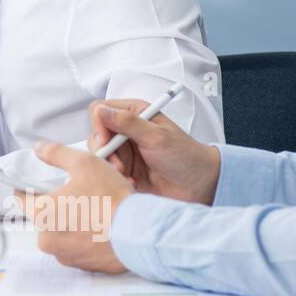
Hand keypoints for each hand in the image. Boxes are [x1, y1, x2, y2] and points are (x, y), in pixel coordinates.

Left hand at [17, 141, 132, 273]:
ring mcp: (64, 255)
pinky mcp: (82, 265)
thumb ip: (56, 154)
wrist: (140, 234)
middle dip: (56, 205)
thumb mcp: (84, 164)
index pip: (20, 199)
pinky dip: (83, 238)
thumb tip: (39, 148)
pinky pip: (76, 247)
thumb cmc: (112, 200)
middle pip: (43, 216)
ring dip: (70, 223)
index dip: (27, 187)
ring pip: (60, 233)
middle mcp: (48, 239)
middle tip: (77, 195)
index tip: (33, 184)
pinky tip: (100, 227)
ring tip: (92, 211)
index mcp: (42, 214)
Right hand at [89, 99, 220, 203]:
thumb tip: (102, 110)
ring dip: (109, 166)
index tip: (107, 141)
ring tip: (126, 175)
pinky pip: (106, 171)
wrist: (199, 185)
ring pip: (99, 154)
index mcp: (134, 114)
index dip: (99, 125)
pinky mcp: (124, 169)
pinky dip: (114, 178)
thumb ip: (128, 123)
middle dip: (104, 151)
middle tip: (118, 164)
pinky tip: (130, 183)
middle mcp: (126, 130)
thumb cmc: (186, 156)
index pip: (100, 110)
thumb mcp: (157, 137)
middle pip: (96, 134)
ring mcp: (124, 151)